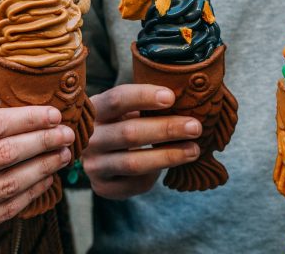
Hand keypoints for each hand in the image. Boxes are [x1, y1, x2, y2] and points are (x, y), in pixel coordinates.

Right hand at [0, 106, 73, 249]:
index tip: (53, 114)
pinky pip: (2, 212)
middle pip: (4, 155)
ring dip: (43, 169)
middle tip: (66, 134)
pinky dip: (29, 195)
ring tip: (62, 155)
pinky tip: (44, 181)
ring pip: (8, 186)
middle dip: (43, 142)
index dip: (28, 119)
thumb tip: (28, 123)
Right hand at [84, 84, 201, 199]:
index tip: (172, 97)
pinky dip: (156, 174)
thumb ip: (147, 104)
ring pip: (134, 162)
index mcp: (94, 109)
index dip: (144, 97)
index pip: (116, 100)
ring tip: (194, 150)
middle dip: (166, 129)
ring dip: (168, 156)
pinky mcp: (103, 187)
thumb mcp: (125, 108)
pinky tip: (171, 165)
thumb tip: (187, 100)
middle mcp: (89, 138)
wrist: (100, 154)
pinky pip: (135, 183)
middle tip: (195, 127)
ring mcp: (93, 165)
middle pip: (129, 133)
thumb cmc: (122, 122)